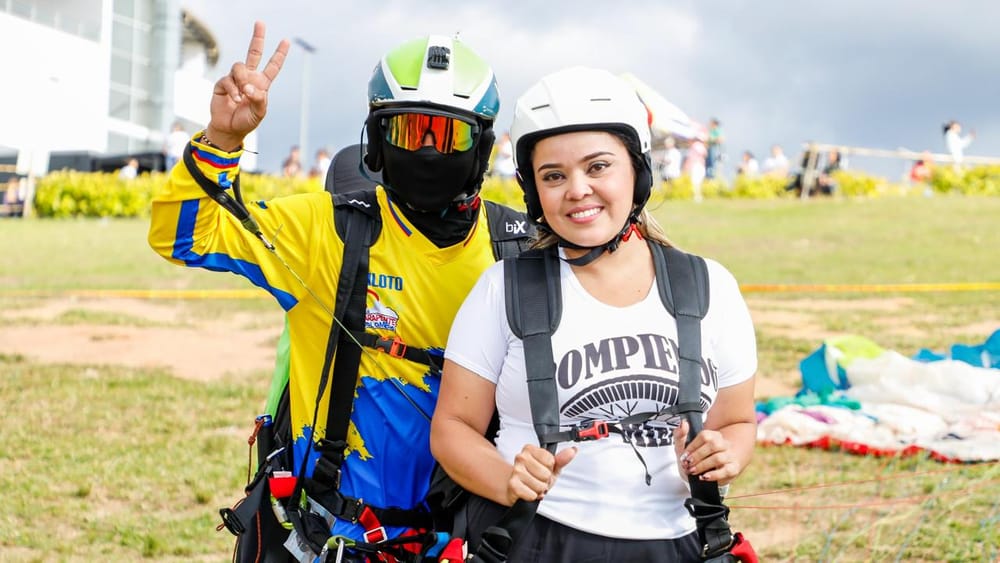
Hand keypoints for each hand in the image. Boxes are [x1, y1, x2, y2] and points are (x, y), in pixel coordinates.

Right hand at [206, 21, 288, 150]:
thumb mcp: (259, 112)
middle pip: (253, 53)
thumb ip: (259, 99)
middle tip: (260, 23)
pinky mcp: (222, 83)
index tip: (286, 41)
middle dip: (257, 38)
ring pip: (239, 66)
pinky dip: (233, 90)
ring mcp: (235, 79)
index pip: (272, 66)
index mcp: (262, 84)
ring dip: (242, 80)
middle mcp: (249, 78)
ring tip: (243, 96)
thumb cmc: (246, 121)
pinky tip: (235, 100)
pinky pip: (228, 80)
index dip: (279, 54)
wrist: (229, 129)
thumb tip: (250, 87)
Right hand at [506, 445, 576, 504]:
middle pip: (546, 474)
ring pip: (539, 486)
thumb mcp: (550, 467)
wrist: (517, 488)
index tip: (543, 469)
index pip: (550, 460)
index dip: (550, 469)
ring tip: (533, 486)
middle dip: (545, 481)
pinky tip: (528, 491)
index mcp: (529, 449)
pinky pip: (532, 495)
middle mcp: (521, 457)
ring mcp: (516, 471)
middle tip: (538, 480)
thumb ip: (562, 459)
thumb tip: (572, 451)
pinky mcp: (513, 485)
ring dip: (539, 490)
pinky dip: (532, 496)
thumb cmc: (534, 476)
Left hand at [673, 420, 739, 484]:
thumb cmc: (693, 459)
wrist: (701, 476)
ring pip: (719, 458)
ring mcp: (729, 456)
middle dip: (697, 455)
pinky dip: (714, 475)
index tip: (684, 456)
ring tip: (693, 471)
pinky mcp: (733, 469)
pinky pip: (727, 471)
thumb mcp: (683, 447)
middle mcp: (723, 444)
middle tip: (687, 464)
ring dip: (703, 465)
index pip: (704, 436)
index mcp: (712, 435)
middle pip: (713, 445)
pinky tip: (704, 477)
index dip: (692, 447)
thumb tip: (683, 423)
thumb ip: (680, 435)